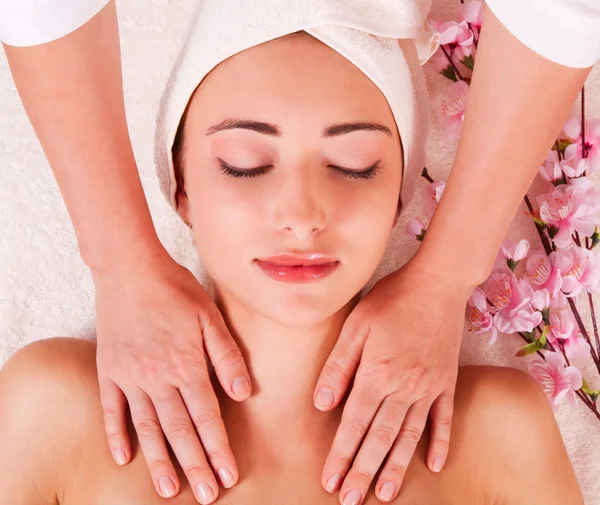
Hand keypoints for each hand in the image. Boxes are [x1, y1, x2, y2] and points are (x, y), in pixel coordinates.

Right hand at [93, 249, 251, 503]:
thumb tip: (244, 393)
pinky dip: (117, 435)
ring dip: (160, 461)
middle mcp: (158, 378)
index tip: (229, 475)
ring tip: (170, 490)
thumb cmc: (176, 290)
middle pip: (179, 430)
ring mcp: (130, 377)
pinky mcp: (109, 370)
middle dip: (196, 464)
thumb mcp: (211, 317)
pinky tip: (123, 458)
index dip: (219, 448)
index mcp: (187, 365)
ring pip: (147, 428)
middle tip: (207, 494)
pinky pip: (112, 410)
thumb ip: (228, 357)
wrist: (130, 269)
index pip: (207, 417)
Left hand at [313, 253, 471, 503]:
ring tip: (384, 495)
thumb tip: (320, 404)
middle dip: (362, 471)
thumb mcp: (356, 325)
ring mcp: (429, 387)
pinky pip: (444, 419)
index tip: (330, 481)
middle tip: (350, 501)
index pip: (353, 424)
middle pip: (380, 438)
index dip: (340, 455)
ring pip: (409, 436)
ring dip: (395, 467)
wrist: (437, 282)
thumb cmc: (391, 299)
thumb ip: (339, 366)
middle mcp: (404, 387)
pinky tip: (434, 465)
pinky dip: (439, 443)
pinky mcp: (447, 381)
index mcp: (378, 374)